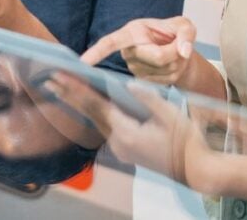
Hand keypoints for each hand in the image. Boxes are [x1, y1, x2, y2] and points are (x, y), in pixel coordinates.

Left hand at [45, 72, 214, 188]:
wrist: (197, 170)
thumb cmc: (186, 142)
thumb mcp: (169, 115)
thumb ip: (146, 98)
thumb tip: (127, 84)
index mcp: (126, 133)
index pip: (95, 105)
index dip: (76, 89)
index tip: (59, 76)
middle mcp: (118, 143)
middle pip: (89, 113)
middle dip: (69, 96)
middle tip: (49, 80)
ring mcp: (122, 148)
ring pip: (96, 120)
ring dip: (79, 103)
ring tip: (61, 89)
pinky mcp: (127, 149)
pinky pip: (106, 126)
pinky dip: (94, 112)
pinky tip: (88, 103)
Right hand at [80, 17, 196, 86]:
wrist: (177, 52)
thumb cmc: (176, 34)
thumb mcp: (185, 26)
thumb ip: (186, 34)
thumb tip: (183, 51)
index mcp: (132, 32)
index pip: (111, 42)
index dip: (96, 52)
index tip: (82, 62)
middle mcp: (129, 51)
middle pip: (156, 57)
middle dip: (174, 53)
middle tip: (179, 45)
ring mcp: (135, 69)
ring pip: (163, 71)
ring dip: (176, 63)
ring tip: (173, 54)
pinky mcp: (144, 82)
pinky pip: (166, 81)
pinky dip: (175, 73)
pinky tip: (171, 66)